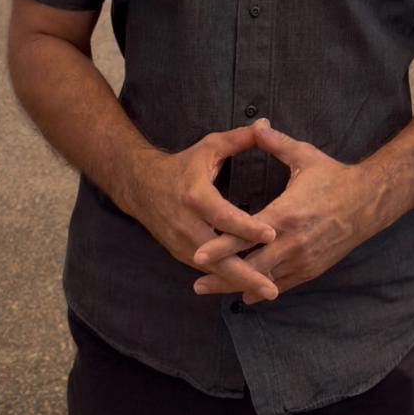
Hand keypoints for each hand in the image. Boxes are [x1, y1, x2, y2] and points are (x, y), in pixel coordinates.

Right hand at [127, 123, 278, 300]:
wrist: (140, 185)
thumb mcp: (209, 147)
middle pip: (218, 255)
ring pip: (213, 268)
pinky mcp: (180, 252)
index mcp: (195, 195)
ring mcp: (182, 242)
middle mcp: (187, 223)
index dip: (247, 227)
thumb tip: (266, 124)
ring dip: (238, 281)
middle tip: (273, 288)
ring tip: (268, 290)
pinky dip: (227, 279)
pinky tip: (248, 286)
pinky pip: (207, 270)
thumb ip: (239, 138)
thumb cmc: (183, 165)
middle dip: (246, 273)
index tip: (272, 234)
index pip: (224, 216)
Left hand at [192, 122, 377, 304]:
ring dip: (239, 285)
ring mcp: (303, 258)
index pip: (247, 234)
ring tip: (212, 289)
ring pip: (266, 280)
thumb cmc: (334, 177)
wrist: (369, 201)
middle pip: (252, 266)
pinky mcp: (312, 268)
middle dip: (222, 276)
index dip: (221, 246)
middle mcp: (293, 242)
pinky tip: (245, 293)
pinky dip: (263, 289)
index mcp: (286, 214)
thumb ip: (276, 143)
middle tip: (196, 285)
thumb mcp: (304, 156)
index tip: (199, 254)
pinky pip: (283, 283)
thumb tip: (256, 124)